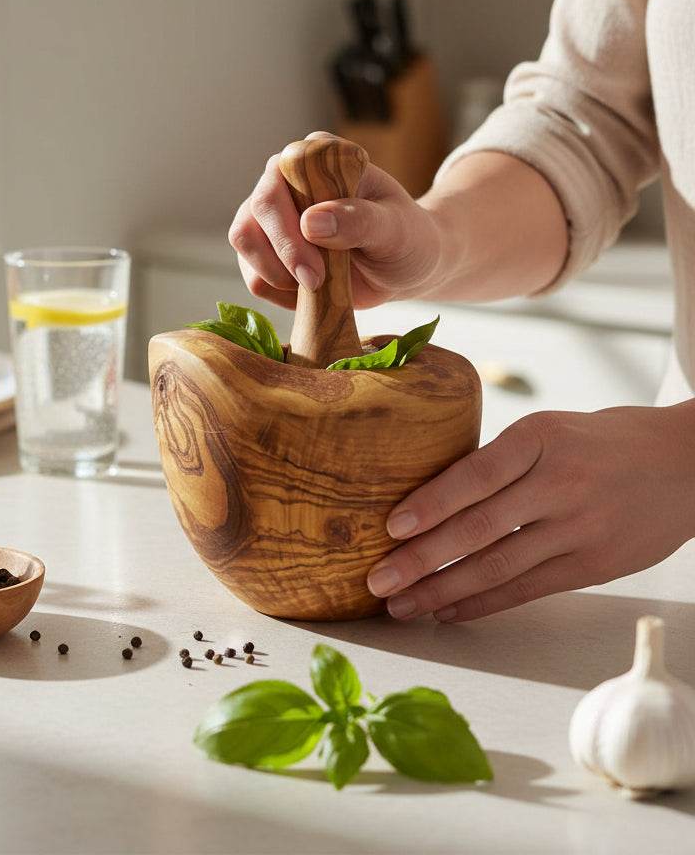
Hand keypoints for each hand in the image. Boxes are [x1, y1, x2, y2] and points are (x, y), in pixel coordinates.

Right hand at [228, 132, 444, 309]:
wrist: (406, 266)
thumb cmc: (407, 238)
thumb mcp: (396, 229)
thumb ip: (359, 221)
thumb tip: (310, 222)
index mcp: (317, 157)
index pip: (281, 177)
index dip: (288, 222)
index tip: (318, 262)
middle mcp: (285, 179)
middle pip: (253, 213)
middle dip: (282, 254)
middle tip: (316, 282)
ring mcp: (270, 216)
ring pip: (245, 243)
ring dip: (276, 275)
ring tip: (318, 286)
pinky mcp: (265, 250)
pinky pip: (253, 275)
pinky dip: (279, 292)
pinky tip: (313, 291)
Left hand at [366, 403, 694, 621]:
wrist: (685, 464)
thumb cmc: (595, 441)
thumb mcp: (548, 429)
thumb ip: (499, 462)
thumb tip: (424, 497)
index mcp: (540, 439)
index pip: (476, 475)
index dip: (432, 503)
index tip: (391, 527)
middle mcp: (560, 484)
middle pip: (480, 529)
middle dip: (422, 559)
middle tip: (377, 580)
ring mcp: (580, 529)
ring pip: (500, 567)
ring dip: (443, 591)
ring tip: (400, 605)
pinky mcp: (594, 566)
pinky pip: (528, 589)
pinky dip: (483, 603)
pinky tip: (446, 612)